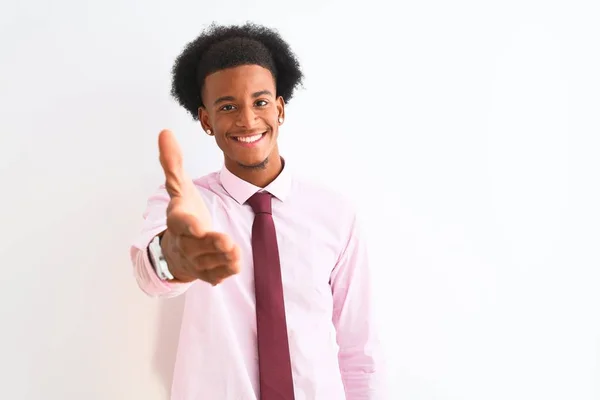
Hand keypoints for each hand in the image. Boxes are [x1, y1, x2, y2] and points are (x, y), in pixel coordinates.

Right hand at [157, 129, 240, 285]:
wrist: (177, 249)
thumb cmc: (183, 215)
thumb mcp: (179, 189)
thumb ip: (173, 163)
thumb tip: (165, 132)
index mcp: (179, 220)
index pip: (181, 222)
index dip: (188, 225)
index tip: (197, 226)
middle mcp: (185, 242)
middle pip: (197, 245)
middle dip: (211, 244)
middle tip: (227, 242)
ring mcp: (195, 259)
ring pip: (208, 262)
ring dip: (222, 259)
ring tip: (235, 253)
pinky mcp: (206, 273)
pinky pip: (215, 275)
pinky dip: (224, 272)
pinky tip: (235, 264)